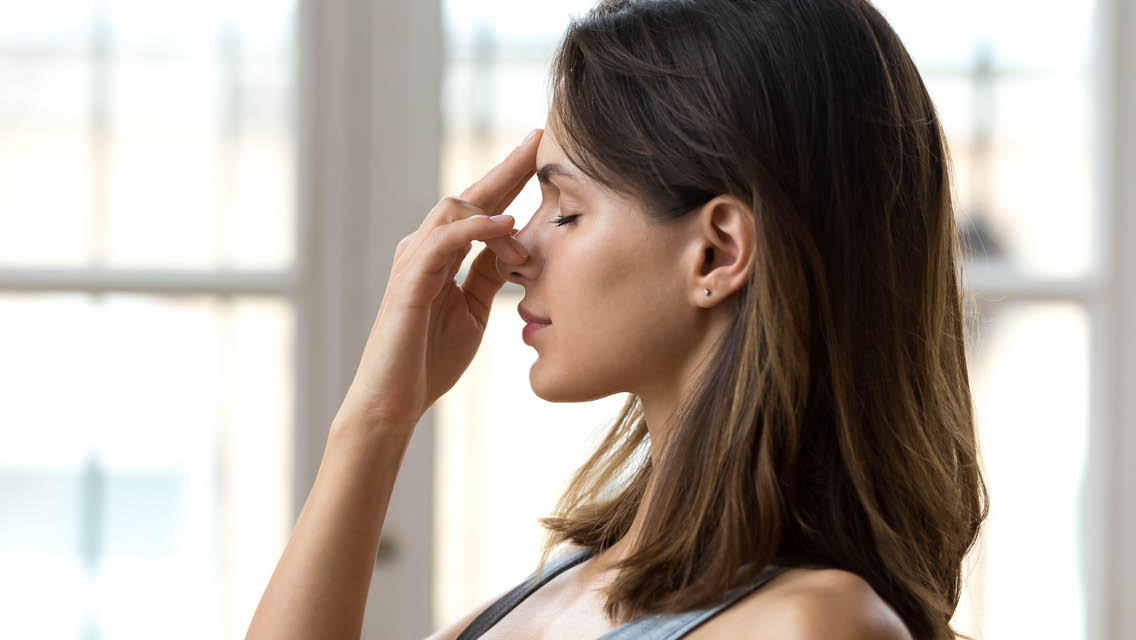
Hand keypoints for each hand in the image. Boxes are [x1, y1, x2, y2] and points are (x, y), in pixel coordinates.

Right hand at [333, 129, 541, 433]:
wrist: (394, 401)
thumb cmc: (428, 359)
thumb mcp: (474, 310)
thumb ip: (489, 275)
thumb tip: (519, 247)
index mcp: (441, 254)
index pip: (481, 206)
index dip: (511, 178)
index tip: (544, 152)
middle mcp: (423, 247)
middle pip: (470, 193)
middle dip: (507, 167)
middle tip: (539, 139)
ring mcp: (412, 261)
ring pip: (454, 208)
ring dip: (498, 213)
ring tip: (526, 238)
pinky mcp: (408, 281)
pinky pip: (445, 240)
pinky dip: (477, 229)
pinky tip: (508, 229)